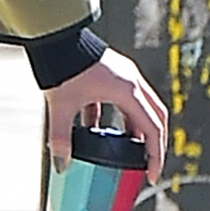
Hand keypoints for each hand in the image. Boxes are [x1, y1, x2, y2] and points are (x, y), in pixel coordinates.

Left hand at [45, 45, 165, 170]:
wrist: (53, 35)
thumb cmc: (60, 66)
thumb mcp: (60, 106)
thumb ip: (61, 137)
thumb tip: (61, 164)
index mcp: (127, 91)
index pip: (152, 128)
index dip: (155, 155)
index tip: (152, 175)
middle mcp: (132, 82)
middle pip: (155, 118)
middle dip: (154, 143)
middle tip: (148, 165)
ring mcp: (124, 75)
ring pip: (140, 108)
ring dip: (135, 130)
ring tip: (125, 151)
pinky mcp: (112, 72)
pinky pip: (122, 99)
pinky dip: (116, 116)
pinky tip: (96, 129)